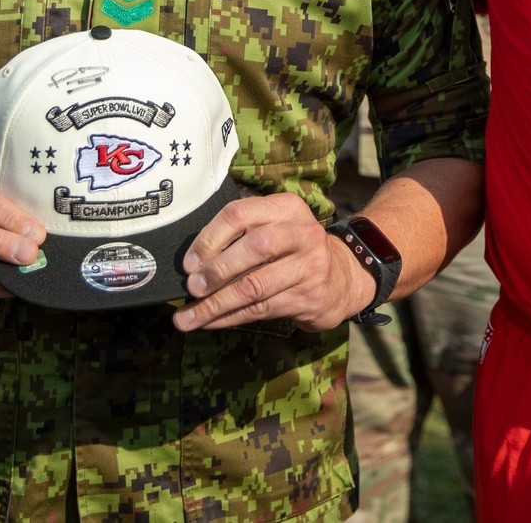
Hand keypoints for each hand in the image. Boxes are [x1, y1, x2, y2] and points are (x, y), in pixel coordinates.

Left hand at [173, 193, 375, 333]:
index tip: (188, 263)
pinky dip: (230, 318)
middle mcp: (302, 233)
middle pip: (254, 248)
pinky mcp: (309, 297)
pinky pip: (261, 309)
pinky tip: (210, 322)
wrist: (343, 277)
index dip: (210, 238)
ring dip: (215, 304)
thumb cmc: (293, 250)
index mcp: (286, 208)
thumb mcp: (276, 227)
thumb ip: (241, 234)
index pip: (241, 214)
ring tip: (187, 318)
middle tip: (191, 288)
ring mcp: (309, 266)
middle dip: (217, 270)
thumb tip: (191, 263)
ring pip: (255, 286)